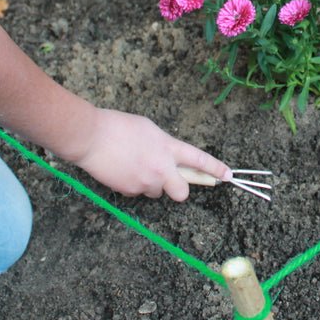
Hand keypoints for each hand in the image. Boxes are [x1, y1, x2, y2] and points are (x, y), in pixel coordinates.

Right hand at [73, 108, 231, 200]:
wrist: (92, 137)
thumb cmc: (118, 126)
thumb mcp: (149, 129)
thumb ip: (163, 145)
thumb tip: (167, 157)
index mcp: (168, 147)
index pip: (199, 160)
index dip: (215, 169)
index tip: (228, 176)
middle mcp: (162, 168)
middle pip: (182, 192)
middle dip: (179, 190)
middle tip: (171, 182)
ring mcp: (146, 182)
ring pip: (156, 192)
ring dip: (150, 184)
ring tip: (133, 166)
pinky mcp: (130, 191)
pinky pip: (137, 193)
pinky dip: (132, 185)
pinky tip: (121, 170)